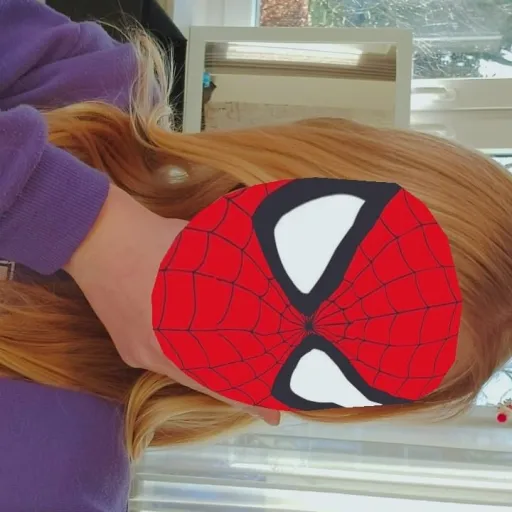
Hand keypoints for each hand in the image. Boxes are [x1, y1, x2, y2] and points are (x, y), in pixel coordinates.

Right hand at [64, 185, 280, 425]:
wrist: (96, 235)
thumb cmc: (154, 239)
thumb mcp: (203, 254)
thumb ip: (229, 278)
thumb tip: (261, 292)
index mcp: (174, 335)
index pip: (220, 376)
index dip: (248, 397)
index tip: (273, 416)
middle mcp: (154, 353)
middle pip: (203, 382)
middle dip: (235, 392)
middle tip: (267, 406)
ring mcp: (138, 351)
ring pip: (183, 373)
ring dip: (211, 376)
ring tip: (241, 380)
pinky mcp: (127, 344)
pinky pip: (164, 362)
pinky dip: (188, 362)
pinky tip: (204, 356)